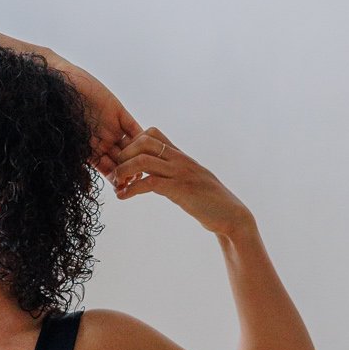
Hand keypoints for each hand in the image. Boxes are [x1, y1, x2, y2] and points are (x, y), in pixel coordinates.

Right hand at [59, 63, 141, 180]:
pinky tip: (147, 145)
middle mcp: (102, 140)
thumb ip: (77, 161)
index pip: (106, 168)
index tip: (121, 188)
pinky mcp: (117, 111)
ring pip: (130, 145)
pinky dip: (140, 136)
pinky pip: (132, 126)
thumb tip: (82, 187)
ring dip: (137, 156)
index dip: (115, 178)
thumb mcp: (67, 142)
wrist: (59, 85)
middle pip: (121, 160)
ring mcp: (111, 126)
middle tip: (136, 180)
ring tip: (143, 166)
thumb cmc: (56, 114)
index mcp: (89, 150)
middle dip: (129, 171)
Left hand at [109, 127, 251, 236]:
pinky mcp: (181, 190)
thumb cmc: (210, 201)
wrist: (231, 216)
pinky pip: (149, 183)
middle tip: (117, 172)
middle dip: (124, 154)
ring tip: (117, 184)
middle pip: (143, 141)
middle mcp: (180, 160)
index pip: (152, 133)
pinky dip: (131, 189)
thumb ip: (173, 173)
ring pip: (143, 160)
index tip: (126, 161)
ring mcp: (181, 173)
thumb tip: (154, 175)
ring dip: (123, 170)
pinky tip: (123, 197)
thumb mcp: (190, 180)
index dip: (132, 143)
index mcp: (181, 156)